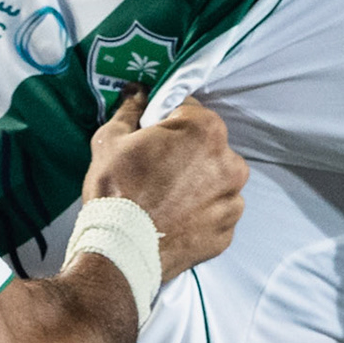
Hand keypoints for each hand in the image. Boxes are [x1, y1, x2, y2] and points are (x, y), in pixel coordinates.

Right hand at [83, 93, 247, 281]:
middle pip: (206, 146)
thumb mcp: (111, 138)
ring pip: (214, 180)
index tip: (149, 135)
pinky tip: (173, 217)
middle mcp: (230, 163)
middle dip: (184, 152)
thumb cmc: (115, 189)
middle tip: (153, 169)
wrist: (120, 249)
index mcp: (205, 130)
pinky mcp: (228, 231)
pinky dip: (199, 213)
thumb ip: (130, 109)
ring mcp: (232, 200)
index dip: (164, 120)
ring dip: (196, 183)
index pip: (187, 109)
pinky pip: (215, 212)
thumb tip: (137, 93)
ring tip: (164, 198)